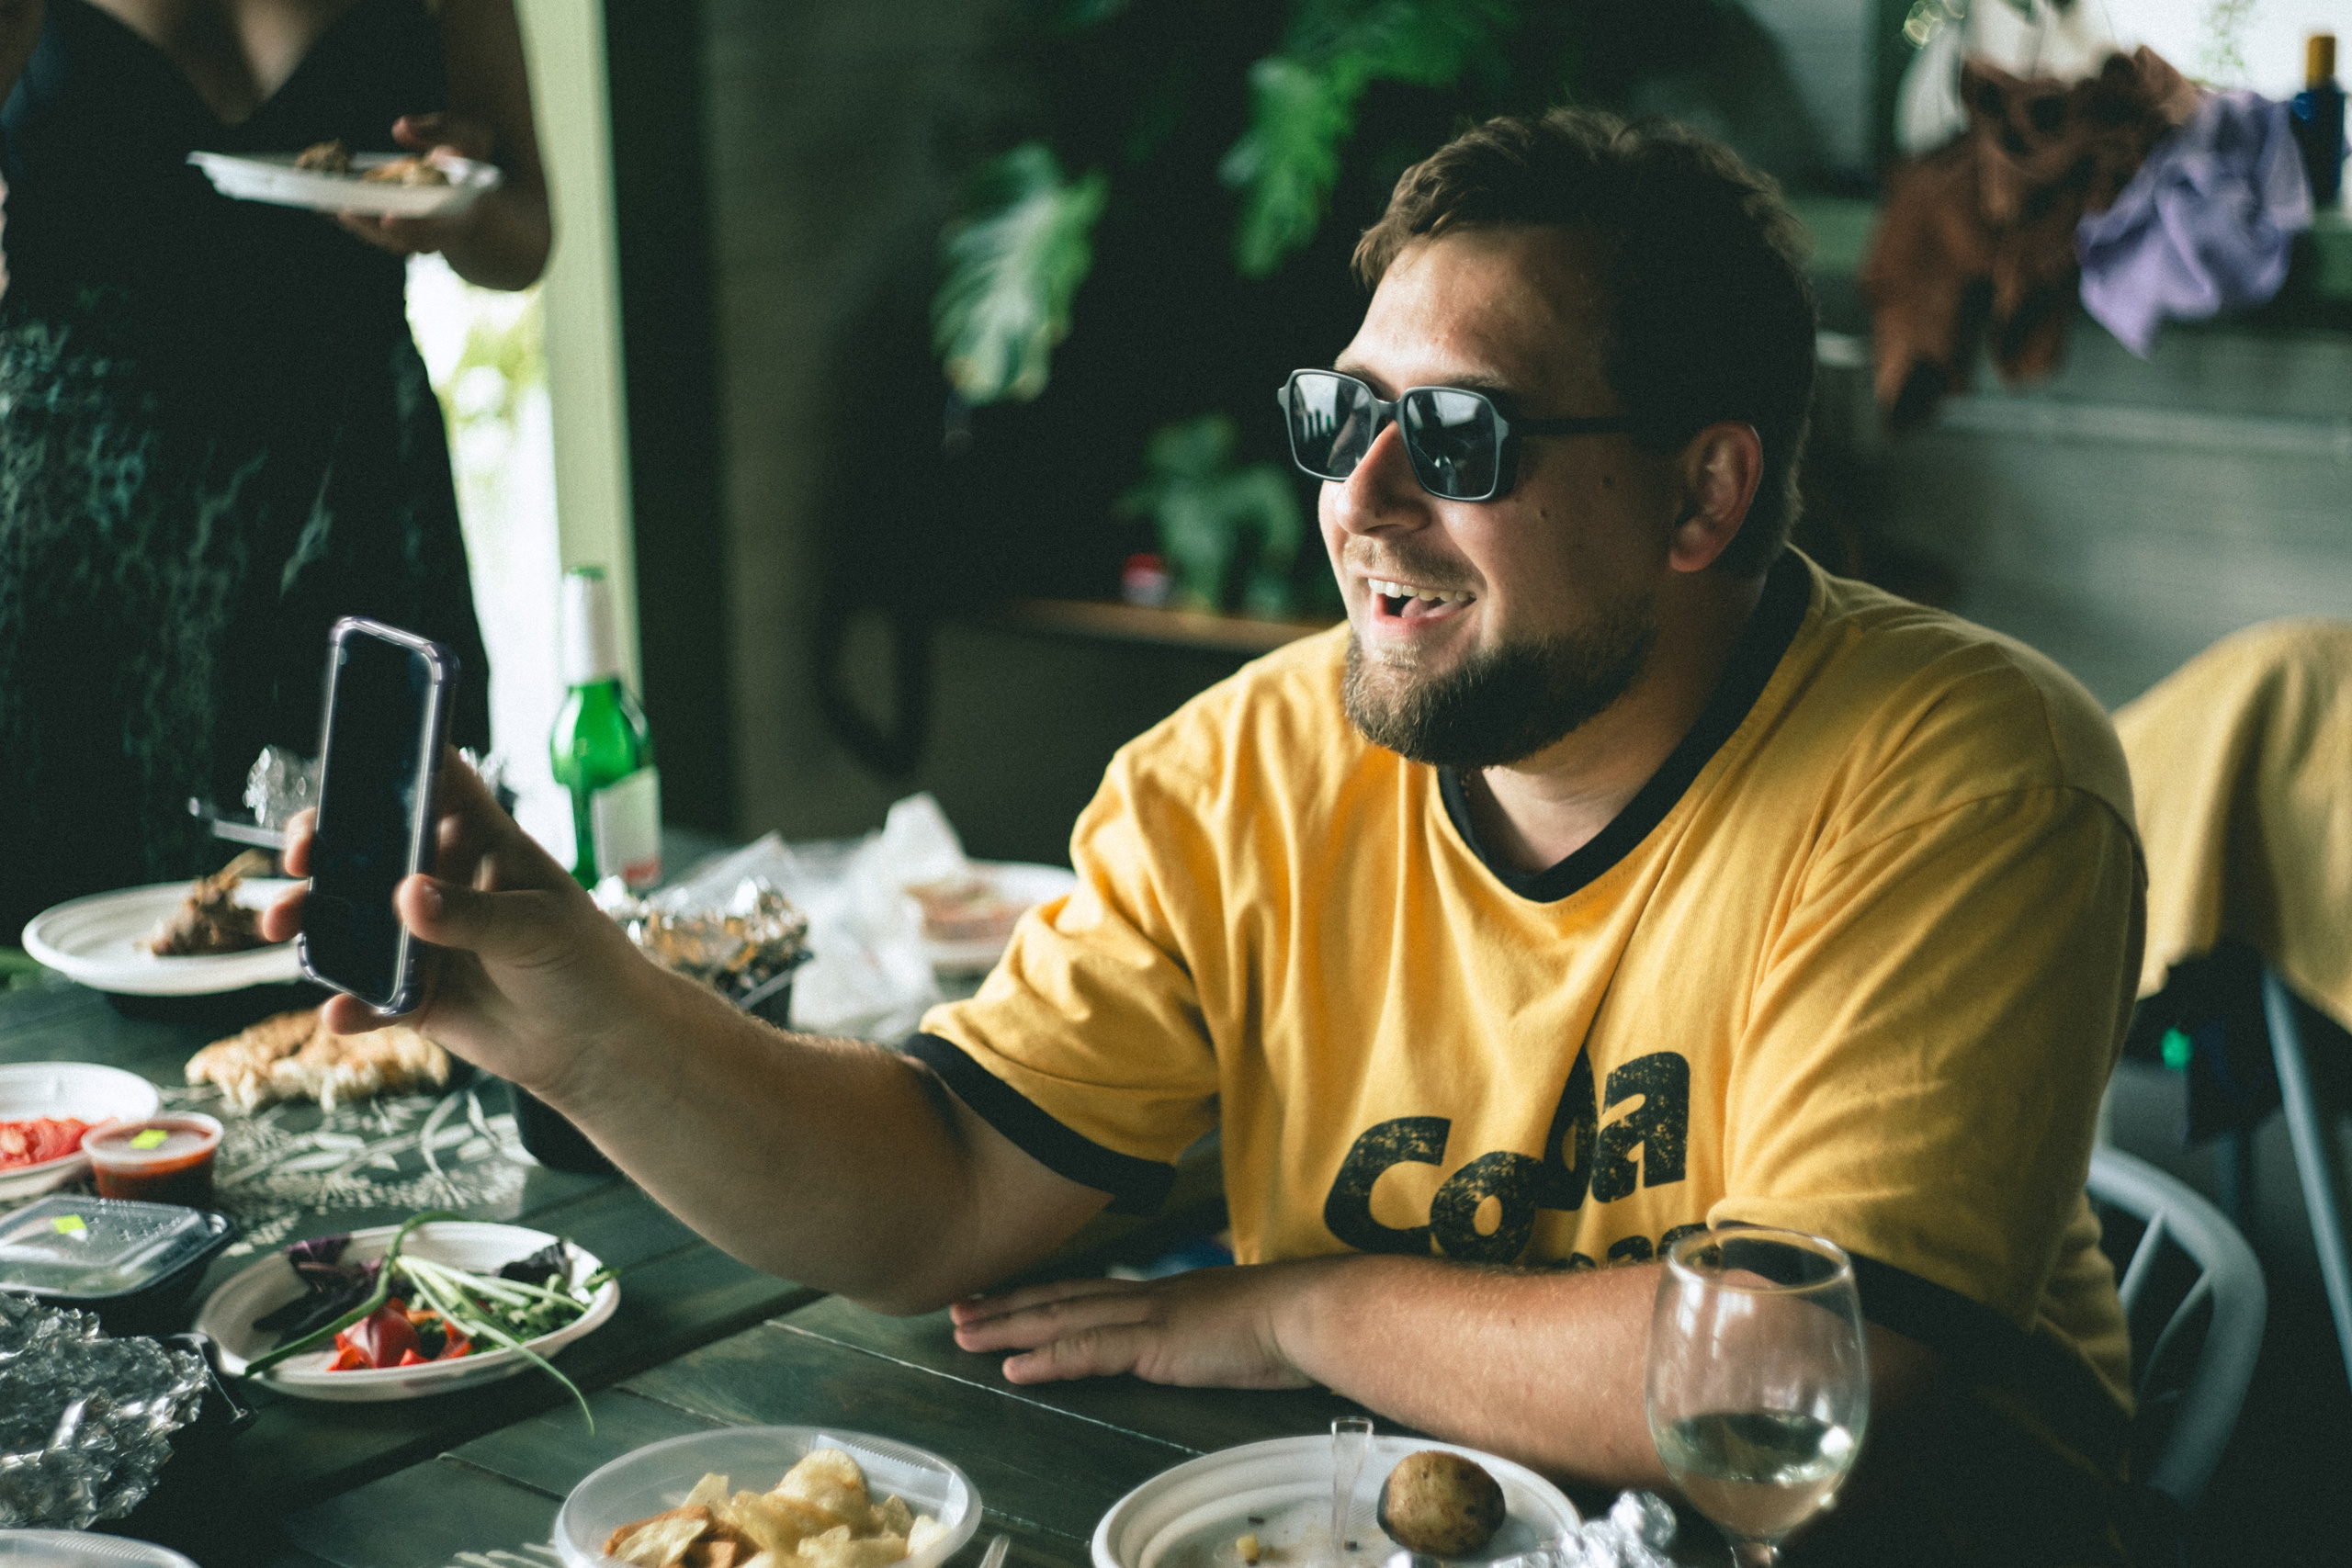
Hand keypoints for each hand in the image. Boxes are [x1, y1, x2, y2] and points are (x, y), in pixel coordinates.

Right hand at [261, 751, 665, 1094]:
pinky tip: (339, 1012)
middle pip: (366, 849)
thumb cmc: (585, 962)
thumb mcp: (535, 926)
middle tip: (298, 857)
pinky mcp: (413, 993)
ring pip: (349, 919)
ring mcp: (421, 937)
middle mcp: (441, 882)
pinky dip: (346, 1002)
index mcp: (478, 842)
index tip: (340, 775)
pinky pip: (365, 994)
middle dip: (321, 847)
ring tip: (283, 927)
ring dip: (311, 920)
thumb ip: (471, 914)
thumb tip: (406, 897)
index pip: (429, 784)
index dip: (384, 770)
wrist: (599, 1043)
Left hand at [335, 113, 496, 258]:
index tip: (389, 218)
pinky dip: (352, 219)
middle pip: (405, 241)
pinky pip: (376, 231)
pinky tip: (324, 204)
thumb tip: (400, 128)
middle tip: (344, 211)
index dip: (416, 228)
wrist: (470, 193)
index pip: (442, 229)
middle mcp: (442, 234)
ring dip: (356, 225)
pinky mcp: (401, 233)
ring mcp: (420, 237)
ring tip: (324, 207)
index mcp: (465, 214)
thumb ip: (441, 130)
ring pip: (387, 240)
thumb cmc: (469, 161)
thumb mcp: (470, 138)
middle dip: (373, 228)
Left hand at [947, 1260, 1337, 1389]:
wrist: (1309, 1311)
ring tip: (965, 1335)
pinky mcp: (1155, 1343)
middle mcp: (1147, 1296)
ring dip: (1009, 1328)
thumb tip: (1199, 1334)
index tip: (1003, 1294)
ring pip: (1062, 1319)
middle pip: (1062, 1298)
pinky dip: (1048, 1358)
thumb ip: (1204, 1326)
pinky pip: (1091, 1351)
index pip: (1089, 1290)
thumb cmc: (1286, 1321)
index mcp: (1164, 1292)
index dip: (1043, 1293)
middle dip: (1008, 1304)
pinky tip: (1014, 1367)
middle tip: (958, 1307)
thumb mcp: (1232, 1320)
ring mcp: (1148, 1317)